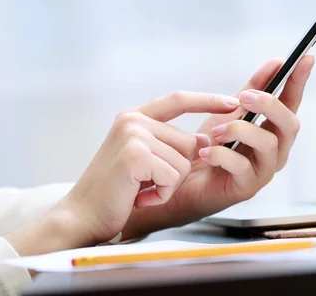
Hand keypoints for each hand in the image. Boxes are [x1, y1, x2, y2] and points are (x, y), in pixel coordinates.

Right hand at [7, 91, 239, 254]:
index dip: (208, 99)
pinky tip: (140, 197)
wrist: (82, 216)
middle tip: (147, 184)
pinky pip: (174, 176)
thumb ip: (169, 144)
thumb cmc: (116, 192)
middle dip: (178, 170)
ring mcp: (133, 135)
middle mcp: (133, 121)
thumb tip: (203, 140)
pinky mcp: (136, 155)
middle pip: (189, 141)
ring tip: (140, 190)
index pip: (178, 100)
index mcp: (134, 117)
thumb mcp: (145, 160)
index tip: (233, 101)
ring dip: (169, 185)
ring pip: (185, 161)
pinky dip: (162, 194)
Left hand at [123, 55, 314, 236]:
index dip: (300, 80)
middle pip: (290, 124)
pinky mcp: (247, 188)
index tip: (306, 57)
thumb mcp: (230, 110)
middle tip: (245, 97)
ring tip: (214, 132)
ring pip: (269, 144)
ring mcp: (264, 170)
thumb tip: (277, 62)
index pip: (293, 102)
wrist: (182, 177)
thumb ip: (253, 88)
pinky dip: (222, 154)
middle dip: (269, 105)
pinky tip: (206, 152)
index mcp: (273, 130)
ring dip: (240, 130)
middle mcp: (276, 151)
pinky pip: (242, 167)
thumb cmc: (211, 145)